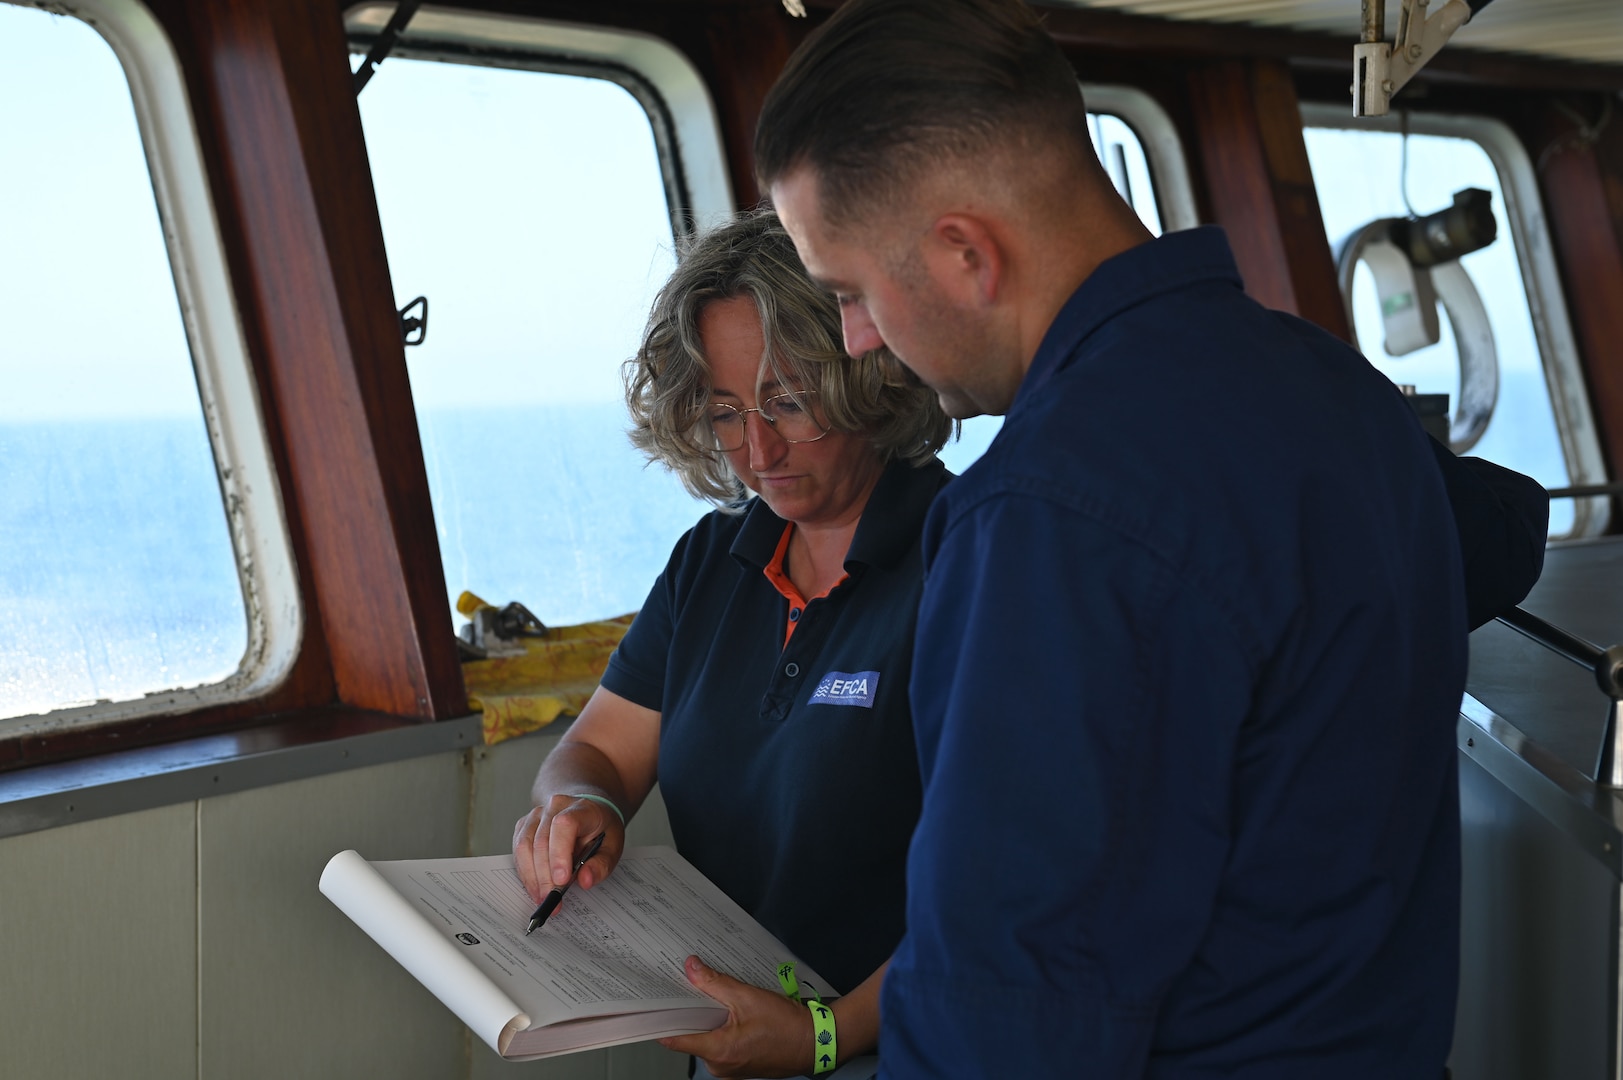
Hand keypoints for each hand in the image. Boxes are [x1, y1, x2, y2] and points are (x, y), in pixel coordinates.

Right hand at [511, 793, 624, 902]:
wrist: (589, 809)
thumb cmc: (600, 829)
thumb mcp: (613, 847)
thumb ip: (601, 864)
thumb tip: (585, 880)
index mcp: (581, 808)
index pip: (564, 825)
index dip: (559, 854)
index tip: (562, 880)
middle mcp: (555, 806)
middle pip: (541, 841)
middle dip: (545, 876)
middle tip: (552, 899)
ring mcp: (537, 814)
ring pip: (525, 846)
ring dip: (532, 876)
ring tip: (542, 897)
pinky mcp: (525, 825)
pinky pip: (518, 850)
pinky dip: (525, 872)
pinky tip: (535, 886)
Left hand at [659, 955, 815, 1078]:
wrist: (816, 1042)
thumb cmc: (786, 1025)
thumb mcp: (747, 997)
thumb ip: (715, 983)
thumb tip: (691, 968)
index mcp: (718, 1052)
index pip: (675, 1040)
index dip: (663, 1020)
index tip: (656, 1003)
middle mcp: (719, 1067)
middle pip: (691, 1038)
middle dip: (692, 1013)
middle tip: (691, 988)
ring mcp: (730, 1070)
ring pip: (707, 1040)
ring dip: (710, 1020)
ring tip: (717, 998)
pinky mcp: (740, 1067)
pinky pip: (722, 1046)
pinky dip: (722, 1030)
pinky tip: (732, 1013)